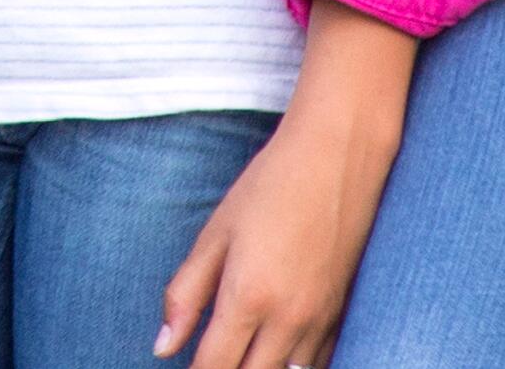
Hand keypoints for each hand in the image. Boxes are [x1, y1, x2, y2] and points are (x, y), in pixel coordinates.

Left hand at [158, 10, 415, 367]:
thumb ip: (186, 295)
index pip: (212, 368)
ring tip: (238, 354)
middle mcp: (288, 319)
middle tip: (207, 357)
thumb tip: (162, 348)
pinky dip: (292, 367)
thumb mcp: (215, 234)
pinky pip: (316, 364)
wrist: (338, 156)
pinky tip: (274, 354)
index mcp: (248, 297)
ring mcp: (321, 320)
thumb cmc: (270, 186)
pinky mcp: (342, 314)